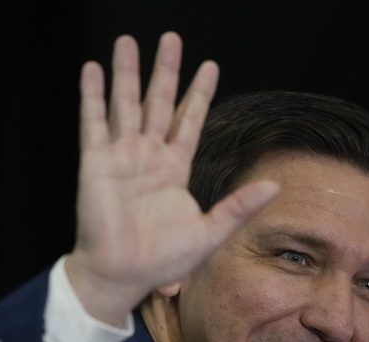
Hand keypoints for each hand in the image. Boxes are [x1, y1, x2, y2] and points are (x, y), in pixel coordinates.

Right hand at [66, 32, 278, 324]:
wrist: (123, 275)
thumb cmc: (163, 260)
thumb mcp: (210, 232)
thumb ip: (239, 206)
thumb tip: (276, 185)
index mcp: (174, 169)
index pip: (188, 121)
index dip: (199, 94)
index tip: (210, 65)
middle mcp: (148, 157)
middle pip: (158, 103)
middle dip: (165, 71)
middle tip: (171, 39)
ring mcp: (121, 156)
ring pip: (125, 104)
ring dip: (127, 73)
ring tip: (128, 40)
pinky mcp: (96, 162)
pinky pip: (93, 122)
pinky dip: (92, 96)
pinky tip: (93, 70)